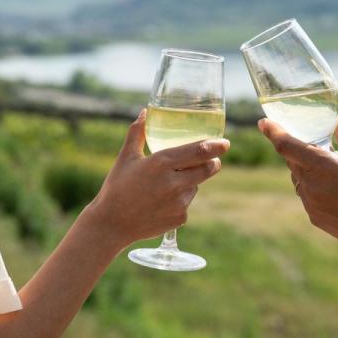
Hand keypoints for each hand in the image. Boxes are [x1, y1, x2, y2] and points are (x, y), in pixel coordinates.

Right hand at [83, 110, 230, 245]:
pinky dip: (180, 200)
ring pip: (196, 186)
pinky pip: (187, 204)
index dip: (216, 146)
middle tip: (212, 159)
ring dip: (190, 182)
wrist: (111, 224)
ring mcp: (178, 203)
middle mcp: (173, 183)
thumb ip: (137, 133)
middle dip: (213, 162)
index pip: (199, 151)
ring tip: (167, 185)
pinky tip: (161, 202)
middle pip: (208, 169)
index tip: (225, 143)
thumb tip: (145, 112)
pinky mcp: (180, 218)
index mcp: (161, 163)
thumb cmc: (117, 187)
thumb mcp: (126, 157)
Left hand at [259, 105, 337, 257]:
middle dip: (298, 149)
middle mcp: (310, 184)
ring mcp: (310, 203)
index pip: (285, 145)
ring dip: (307, 169)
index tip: (263, 122)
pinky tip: (337, 191)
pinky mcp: (314, 217)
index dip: (272, 131)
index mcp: (321, 165)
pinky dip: (315, 187)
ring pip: (299, 178)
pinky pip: (307, 195)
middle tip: (313, 143)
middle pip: (292, 160)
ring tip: (332, 169)